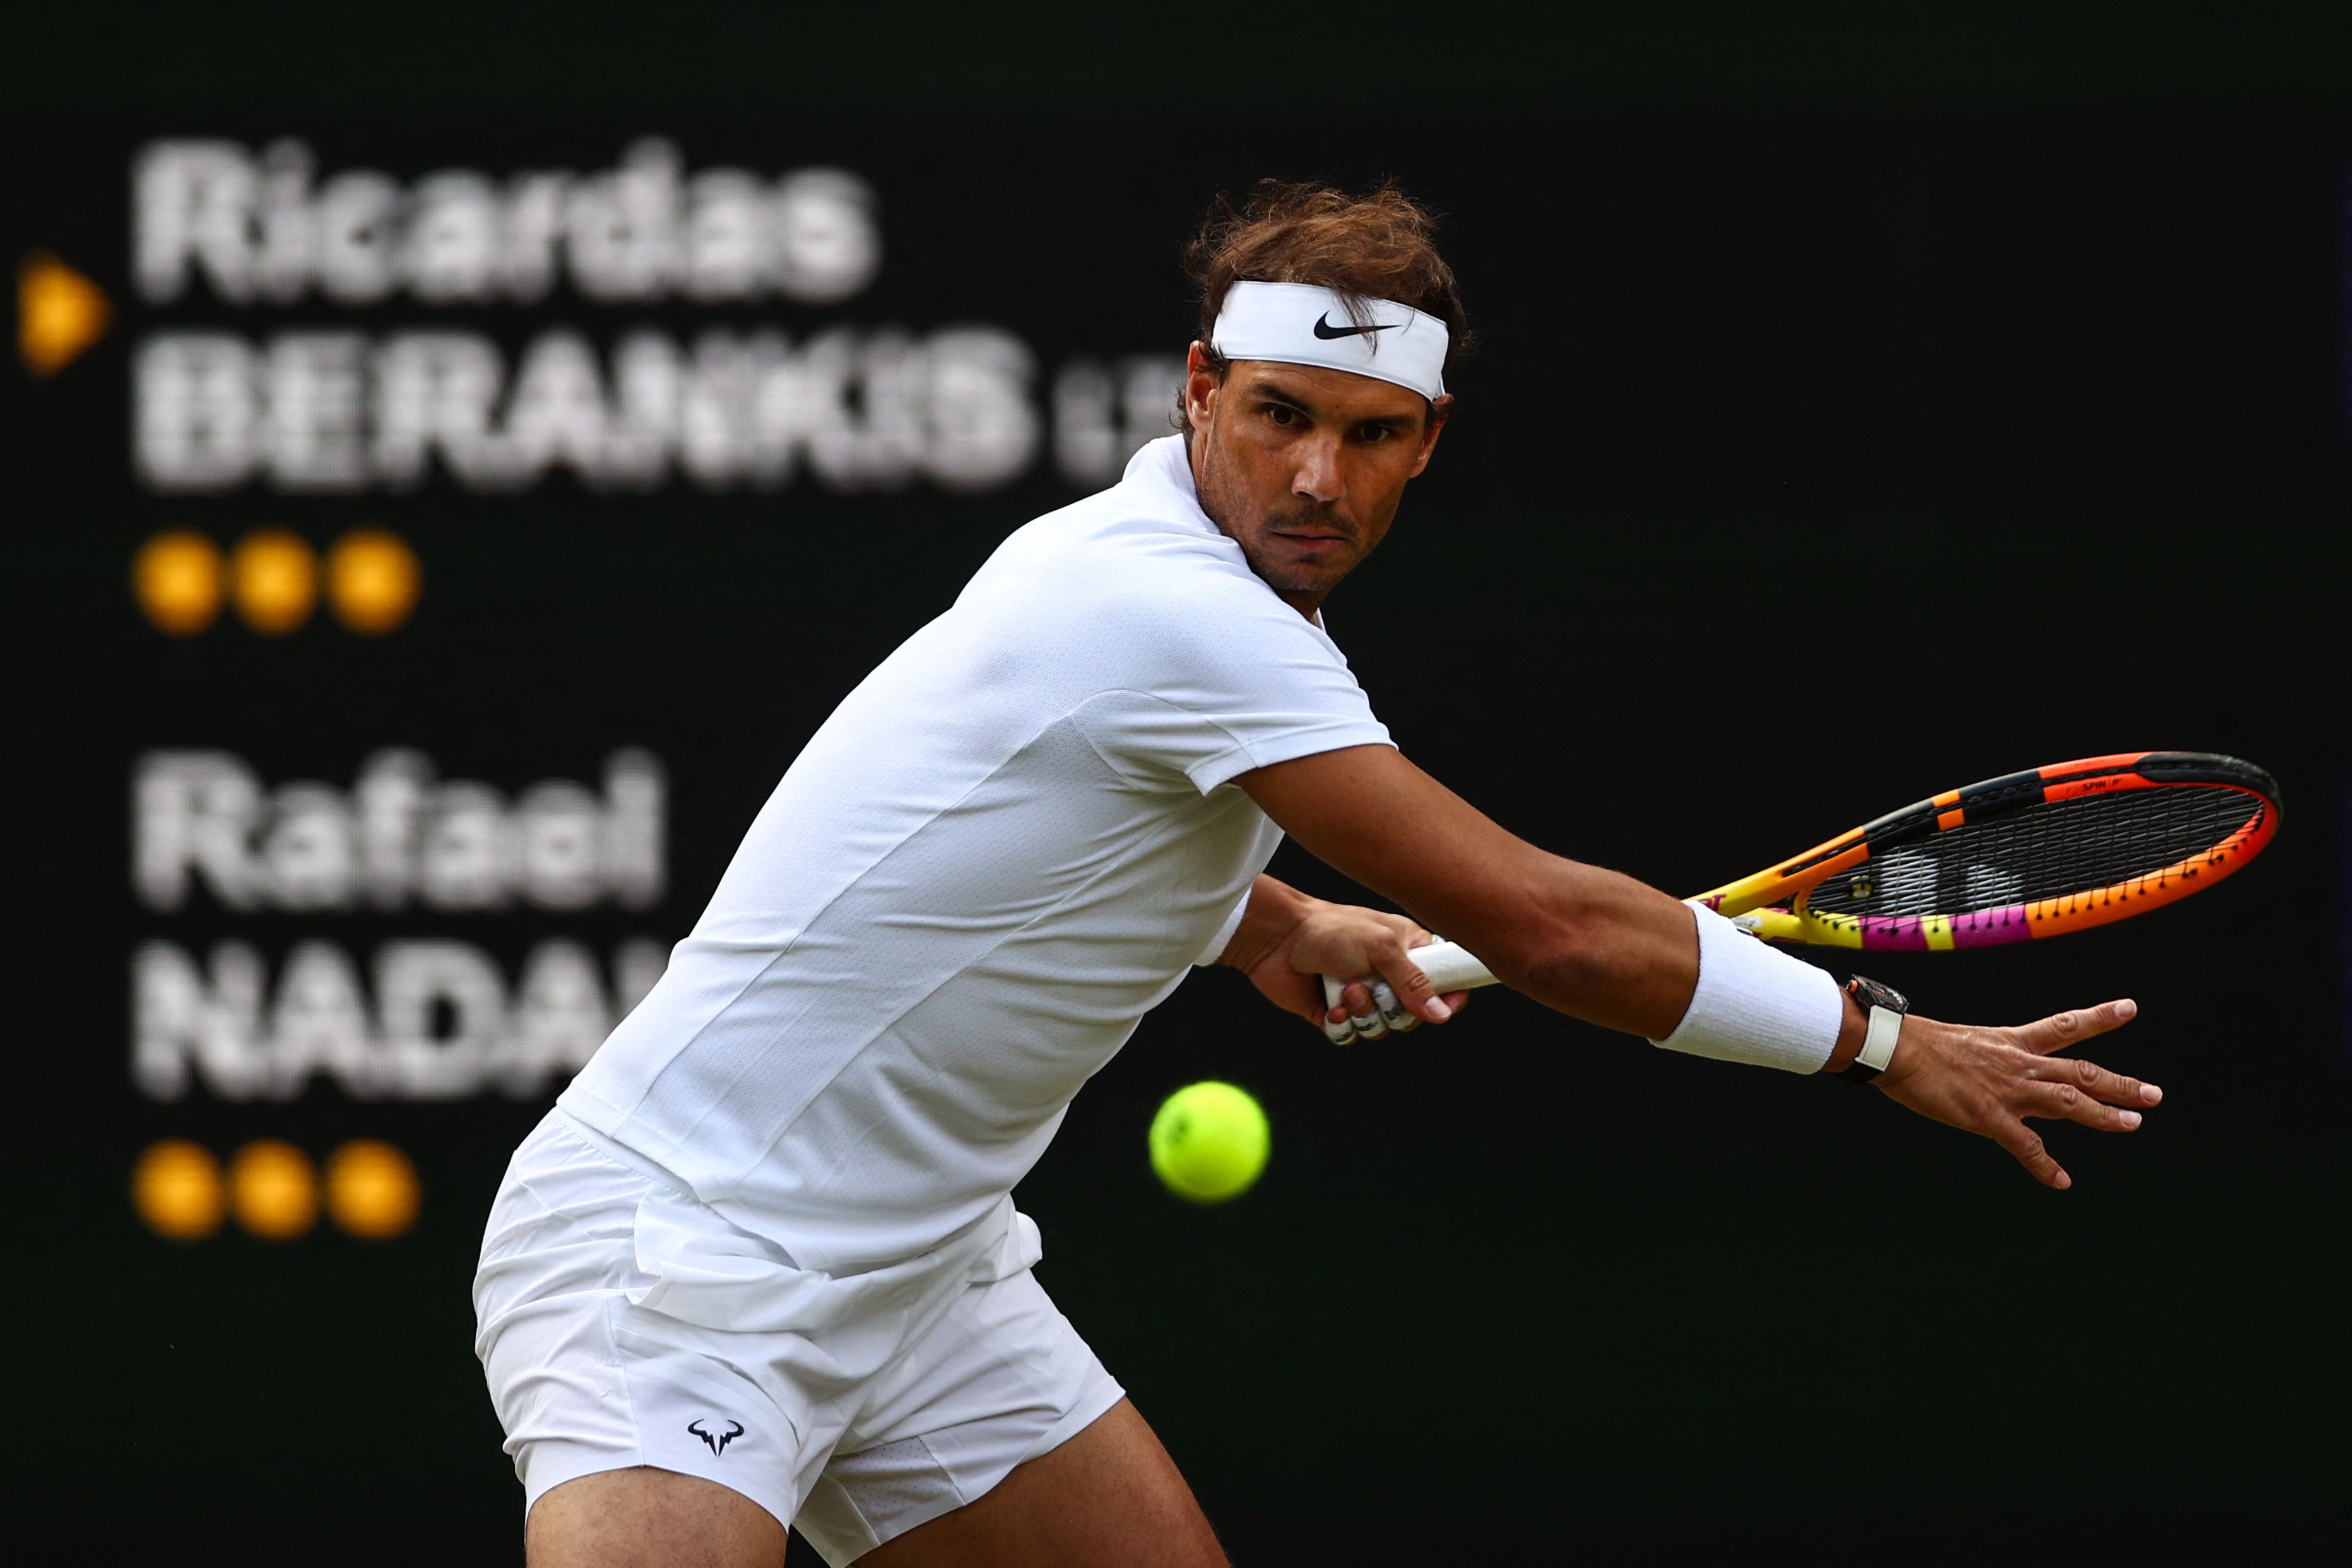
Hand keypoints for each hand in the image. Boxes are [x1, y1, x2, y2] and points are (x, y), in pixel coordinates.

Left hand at [1232, 898, 1467, 1039]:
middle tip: (1376, 988)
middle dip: (1394, 1008)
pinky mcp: (1337, 1013)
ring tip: (1345, 989)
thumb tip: (1443, 1015)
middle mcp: (1389, 975)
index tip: (1446, 1007)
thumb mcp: (1381, 948)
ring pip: (1383, 1029)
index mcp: (1409, 950)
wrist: (1278, 939)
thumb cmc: (1331, 929)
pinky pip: (1352, 1036)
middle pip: (1414, 1016)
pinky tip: (1330, 1005)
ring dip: (1364, 1013)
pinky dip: (1342, 1025)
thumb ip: (1414, 982)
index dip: (1449, 997)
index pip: (1445, 980)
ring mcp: (1363, 995)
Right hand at [1872, 1001, 2157, 1188]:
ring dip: (2103, 1115)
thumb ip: (1988, 1060)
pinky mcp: (1988, 1117)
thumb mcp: (1964, 1044)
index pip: (2065, 1026)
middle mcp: (2019, 1064)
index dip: (2100, 1017)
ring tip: (2132, 1123)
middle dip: (2119, 1083)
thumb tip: (1989, 1070)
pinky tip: (2061, 1181)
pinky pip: (2026, 1146)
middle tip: (2154, 1094)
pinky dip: (2045, 1166)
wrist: (1895, 1048)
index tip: (2130, 1008)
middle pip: (2080, 1072)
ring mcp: (2007, 1091)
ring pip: (2068, 1103)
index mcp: (2012, 1043)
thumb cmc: (1918, 1045)